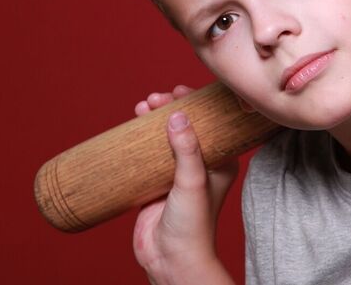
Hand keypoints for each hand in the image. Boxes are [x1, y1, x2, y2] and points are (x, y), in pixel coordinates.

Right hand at [131, 85, 237, 283]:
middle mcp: (199, 165)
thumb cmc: (193, 225)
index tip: (179, 91)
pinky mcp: (154, 183)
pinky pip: (145, 155)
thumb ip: (186, 148)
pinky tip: (130, 125)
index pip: (210, 123)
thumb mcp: (193, 181)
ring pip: (163, 137)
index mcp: (220, 161)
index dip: (196, 104)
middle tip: (155, 100)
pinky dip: (138, 139)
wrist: (171, 258)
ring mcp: (175, 173)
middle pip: (184, 126)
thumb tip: (177, 115)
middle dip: (170, 108)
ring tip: (141, 107)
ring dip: (152, 120)